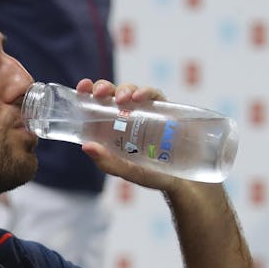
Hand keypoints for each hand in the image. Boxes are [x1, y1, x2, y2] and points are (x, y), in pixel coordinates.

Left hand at [75, 78, 186, 192]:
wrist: (187, 180)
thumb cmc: (155, 176)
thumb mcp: (130, 171)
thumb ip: (109, 162)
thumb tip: (86, 146)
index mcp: (113, 129)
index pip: (97, 106)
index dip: (88, 93)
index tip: (82, 87)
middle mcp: (128, 116)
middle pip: (112, 94)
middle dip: (104, 88)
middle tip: (99, 93)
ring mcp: (147, 111)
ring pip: (131, 91)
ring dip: (124, 90)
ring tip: (121, 99)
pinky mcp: (165, 109)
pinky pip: (155, 95)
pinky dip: (146, 92)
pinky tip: (140, 98)